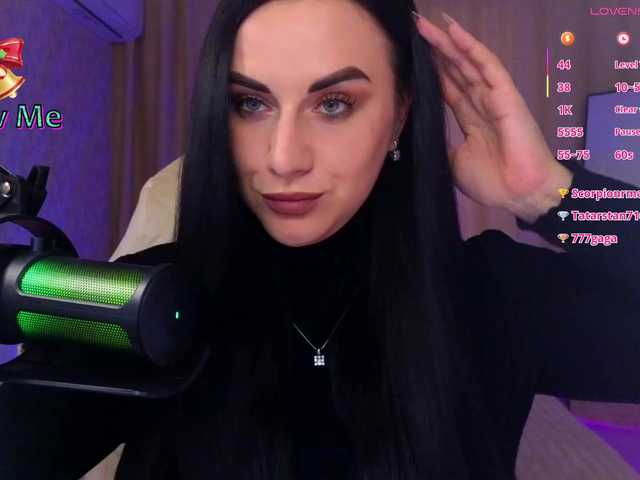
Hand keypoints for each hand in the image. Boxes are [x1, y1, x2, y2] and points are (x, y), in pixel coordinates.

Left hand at [413, 11, 572, 222]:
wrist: (519, 194)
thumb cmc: (493, 182)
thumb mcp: (456, 163)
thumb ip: (444, 145)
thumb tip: (427, 138)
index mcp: (470, 119)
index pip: (448, 88)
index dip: (433, 71)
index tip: (414, 55)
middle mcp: (481, 104)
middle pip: (455, 70)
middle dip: (436, 50)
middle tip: (416, 28)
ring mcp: (494, 98)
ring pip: (468, 63)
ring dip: (448, 43)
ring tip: (428, 24)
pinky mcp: (506, 96)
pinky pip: (488, 67)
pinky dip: (472, 49)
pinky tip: (455, 33)